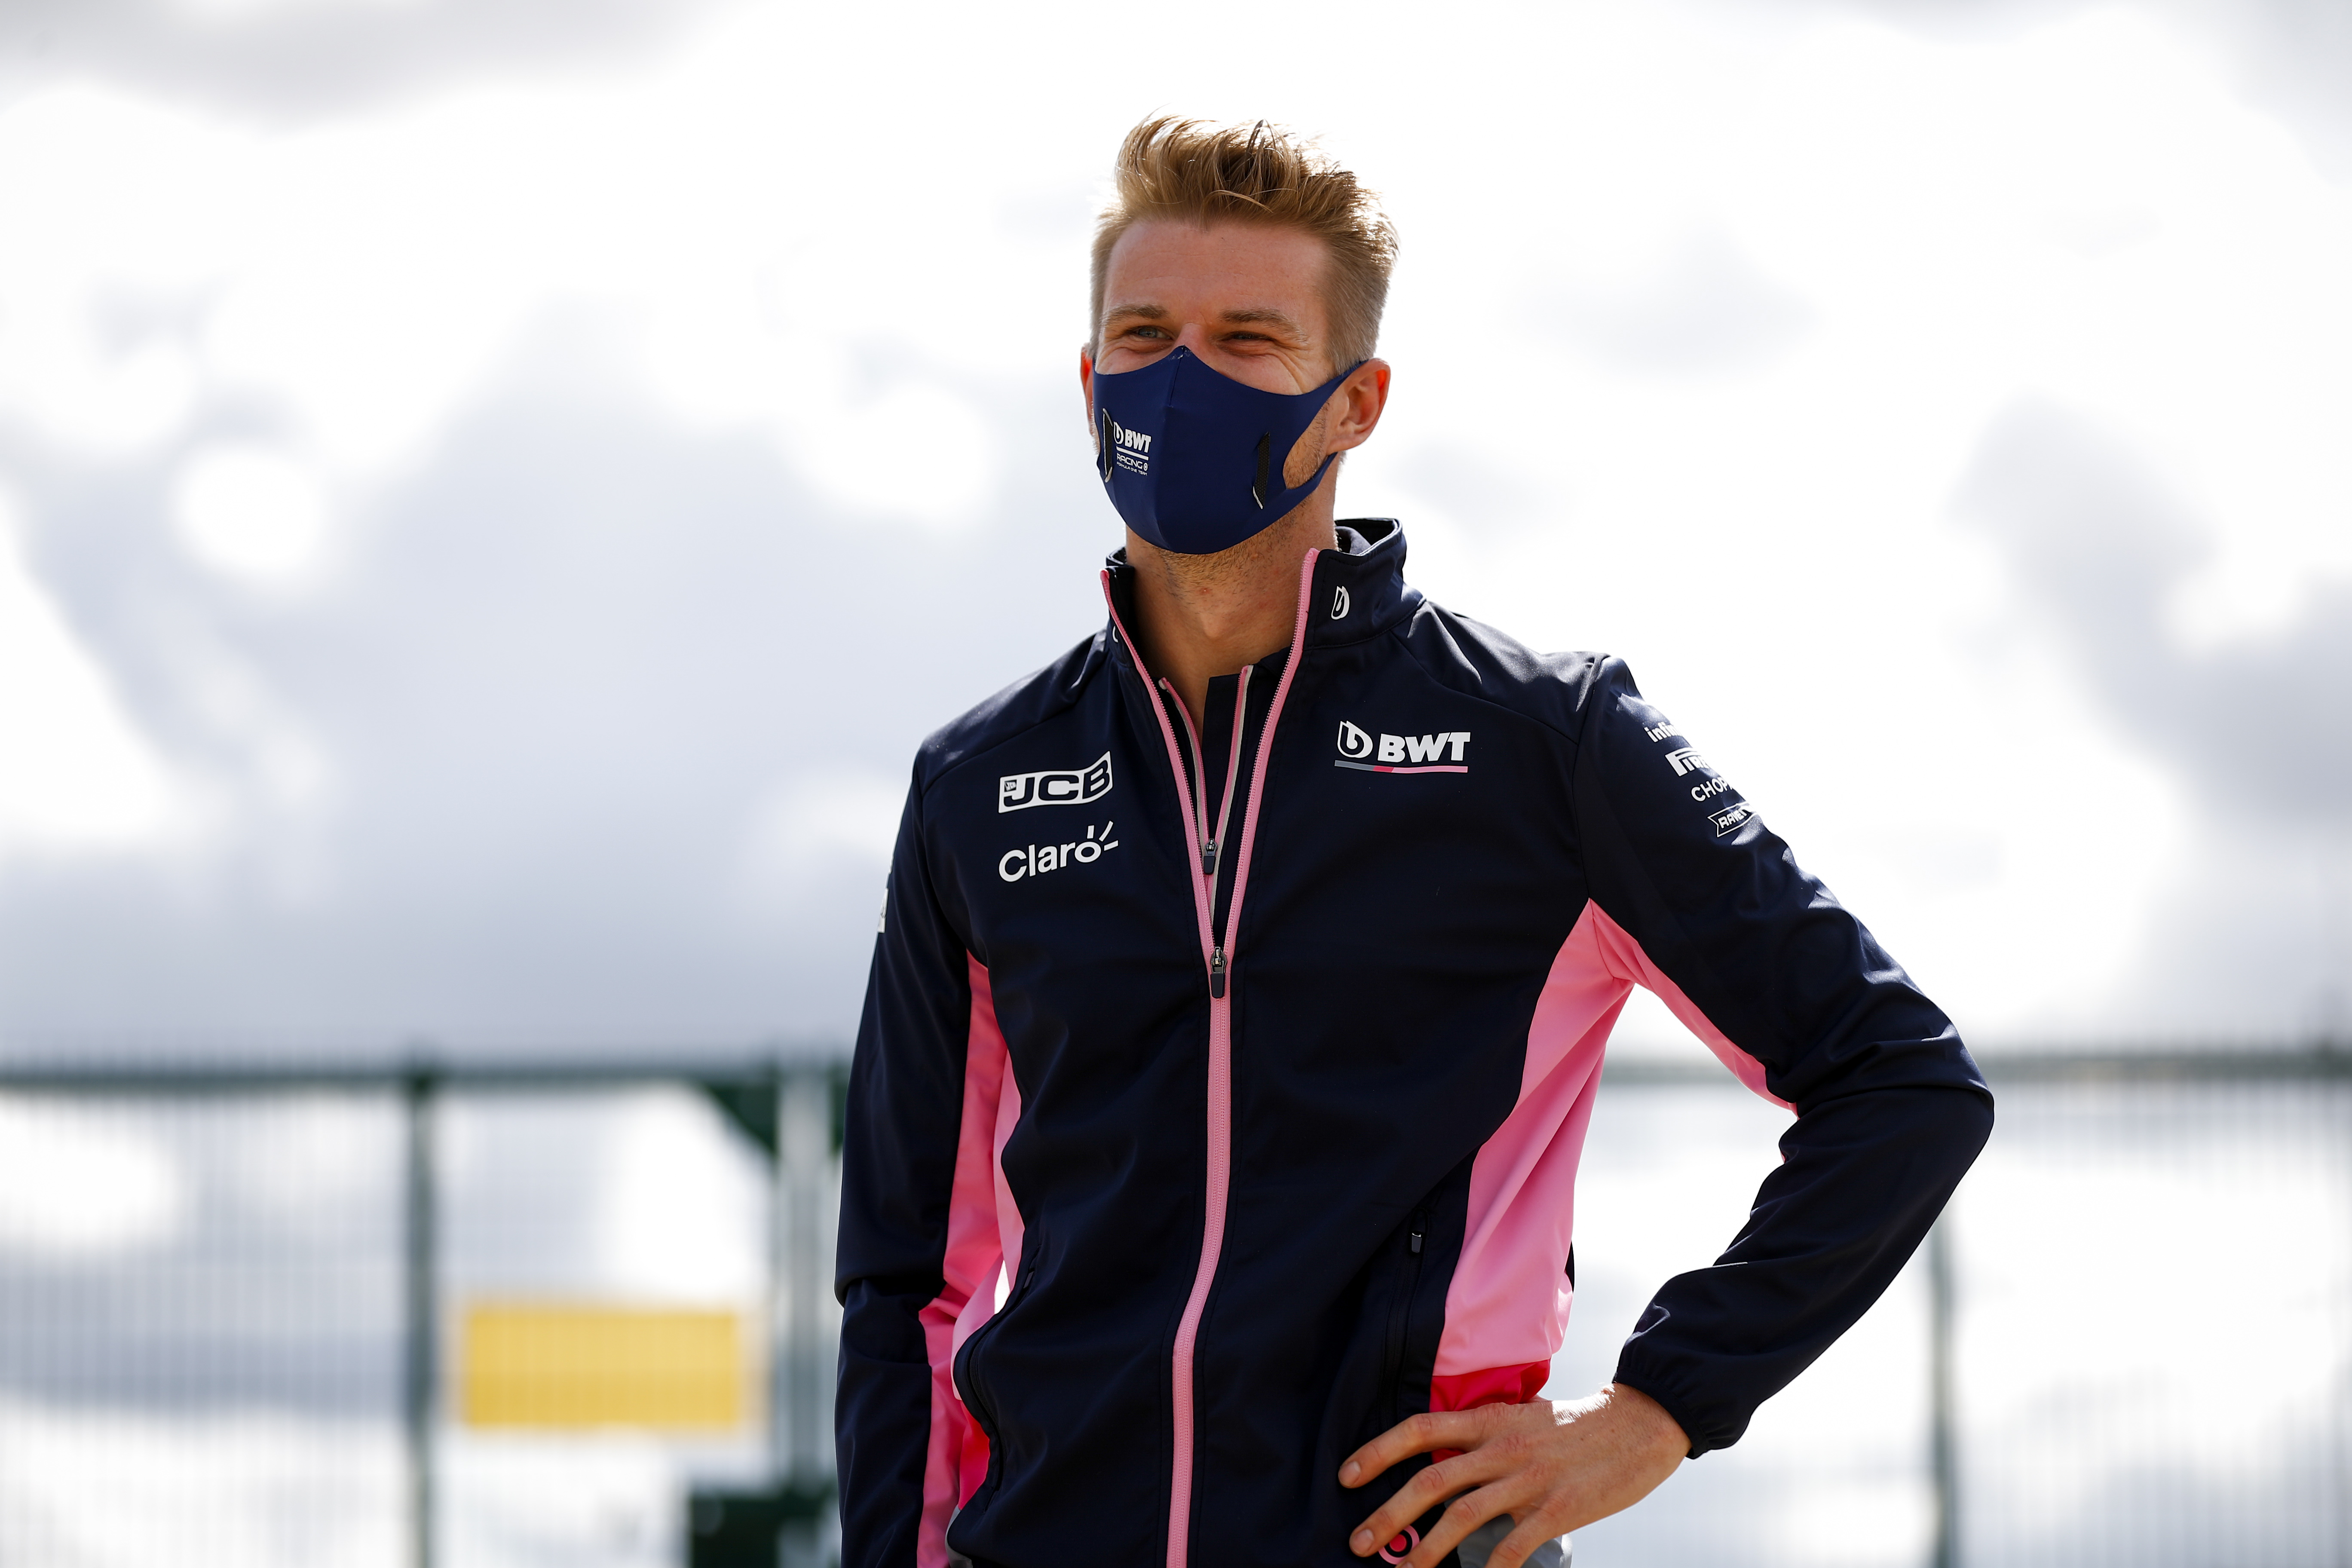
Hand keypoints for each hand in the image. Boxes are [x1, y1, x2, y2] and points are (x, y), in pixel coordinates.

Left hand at [1337, 1383, 1686, 1566]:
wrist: (1640, 1424)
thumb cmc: (1576, 1425)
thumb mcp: (1522, 1415)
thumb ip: (1484, 1434)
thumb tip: (1442, 1455)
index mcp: (1490, 1420)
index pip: (1421, 1429)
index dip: (1379, 1451)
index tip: (1346, 1475)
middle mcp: (1502, 1448)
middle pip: (1432, 1481)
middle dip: (1388, 1512)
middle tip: (1357, 1540)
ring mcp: (1529, 1480)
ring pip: (1463, 1518)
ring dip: (1426, 1550)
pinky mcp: (1557, 1510)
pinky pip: (1512, 1548)